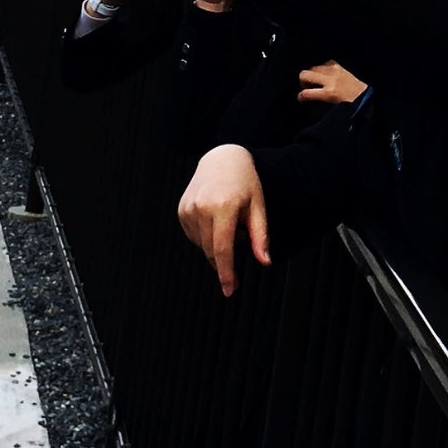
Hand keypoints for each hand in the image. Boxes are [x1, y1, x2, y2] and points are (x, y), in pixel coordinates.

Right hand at [176, 143, 269, 295]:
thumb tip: (266, 262)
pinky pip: (194, 236)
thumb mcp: (258, 207)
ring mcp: (188, 209)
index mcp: (223, 207)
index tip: (230, 290)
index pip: (222, 249)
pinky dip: (206, 236)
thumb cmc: (246, 182)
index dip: (226, 273)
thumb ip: (260, 236)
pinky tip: (217, 219)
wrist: (222, 158)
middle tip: (240, 251)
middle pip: (211, 250)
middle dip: (224, 260)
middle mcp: (202, 208)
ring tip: (231, 221)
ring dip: (217, 244)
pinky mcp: (181, 210)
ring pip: (202, 244)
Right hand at [297, 61, 366, 104]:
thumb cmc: (351, 105)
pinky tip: (325, 75)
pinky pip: (325, 63)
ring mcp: (335, 71)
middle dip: (302, 82)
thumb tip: (308, 101)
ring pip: (313, 67)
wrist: (367, 96)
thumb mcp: (334, 108)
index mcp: (329, 93)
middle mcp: (330, 80)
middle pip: (305, 75)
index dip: (300, 97)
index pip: (306, 93)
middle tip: (306, 88)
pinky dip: (322, 69)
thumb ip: (320, 102)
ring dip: (312, 75)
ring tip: (316, 82)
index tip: (301, 99)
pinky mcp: (340, 66)